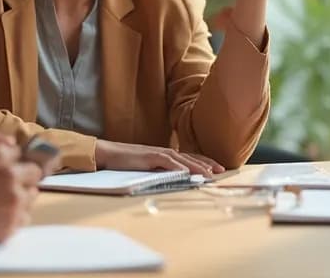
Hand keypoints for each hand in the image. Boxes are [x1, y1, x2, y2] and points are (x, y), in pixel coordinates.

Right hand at [0, 161, 43, 245]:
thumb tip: (10, 141)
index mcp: (7, 172)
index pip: (31, 166)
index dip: (21, 167)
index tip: (10, 169)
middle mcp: (16, 193)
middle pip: (33, 183)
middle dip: (23, 181)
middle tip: (4, 183)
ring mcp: (14, 214)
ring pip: (29, 202)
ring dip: (19, 197)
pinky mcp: (8, 231)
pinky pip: (21, 220)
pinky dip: (13, 215)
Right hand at [95, 140, 224, 175]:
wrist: (108, 153)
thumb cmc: (125, 162)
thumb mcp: (147, 167)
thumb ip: (161, 171)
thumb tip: (176, 177)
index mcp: (165, 154)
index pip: (189, 157)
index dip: (204, 162)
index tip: (217, 168)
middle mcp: (164, 152)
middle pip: (190, 157)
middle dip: (206, 163)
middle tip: (221, 170)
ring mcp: (157, 153)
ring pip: (182, 160)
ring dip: (196, 166)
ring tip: (209, 173)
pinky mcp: (149, 157)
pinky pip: (166, 162)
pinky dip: (177, 167)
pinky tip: (186, 173)